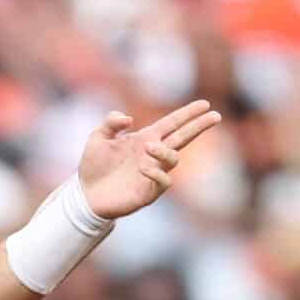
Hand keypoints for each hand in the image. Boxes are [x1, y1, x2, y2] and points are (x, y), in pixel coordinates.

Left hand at [76, 101, 223, 222]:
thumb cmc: (93, 166)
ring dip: (164, 151)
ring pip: (173, 159)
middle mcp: (153, 155)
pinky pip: (163, 182)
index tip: (205, 104)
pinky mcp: (148, 193)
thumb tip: (129, 119)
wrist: (84, 195)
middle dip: (199, 126)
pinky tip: (143, 167)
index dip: (188, 114)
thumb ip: (111, 122)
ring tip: (148, 148)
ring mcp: (153, 174)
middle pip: (183, 138)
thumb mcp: (98, 137)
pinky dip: (156, 172)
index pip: (172, 123)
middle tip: (215, 116)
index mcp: (145, 139)